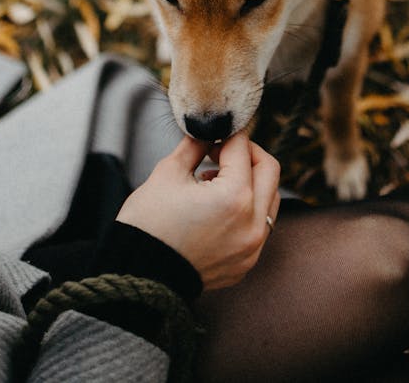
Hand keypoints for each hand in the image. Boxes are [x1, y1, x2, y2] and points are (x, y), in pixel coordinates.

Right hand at [116, 132, 280, 290]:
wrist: (138, 276)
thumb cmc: (148, 223)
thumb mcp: (168, 172)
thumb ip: (195, 145)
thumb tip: (208, 132)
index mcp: (234, 197)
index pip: (242, 149)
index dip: (225, 136)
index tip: (211, 137)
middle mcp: (252, 225)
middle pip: (269, 170)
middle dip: (247, 153)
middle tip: (220, 152)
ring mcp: (252, 248)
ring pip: (270, 199)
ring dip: (251, 181)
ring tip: (216, 180)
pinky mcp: (245, 264)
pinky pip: (258, 227)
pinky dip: (246, 210)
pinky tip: (216, 208)